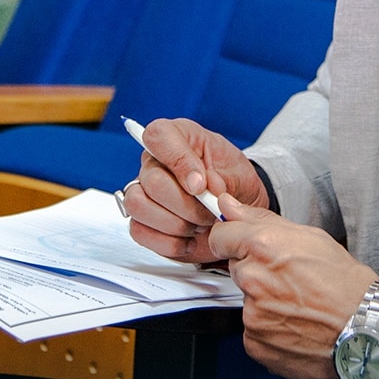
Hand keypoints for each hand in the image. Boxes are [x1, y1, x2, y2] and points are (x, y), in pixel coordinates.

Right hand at [124, 118, 268, 264]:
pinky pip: (140, 232)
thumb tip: (208, 186)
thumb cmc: (234, 184)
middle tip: (210, 212)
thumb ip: (225, 179)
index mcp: (178, 138)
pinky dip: (170, 242)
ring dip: (176, 223)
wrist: (236, 212)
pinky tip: (190, 240)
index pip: (158, 136)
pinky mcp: (142, 221)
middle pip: (152, 181)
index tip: (201, 185)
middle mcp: (155, 162)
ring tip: (200, 225)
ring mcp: (144, 192)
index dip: (179, 161)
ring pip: (138, 205)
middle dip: (186, 205)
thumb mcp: (240, 175)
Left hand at [209, 194, 377, 378]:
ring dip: (263, 302)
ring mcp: (252, 314)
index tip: (240, 244)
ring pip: (246, 301)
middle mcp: (253, 279)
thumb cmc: (345, 284)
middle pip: (237, 269)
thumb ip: (261, 220)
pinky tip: (294, 325)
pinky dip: (269, 329)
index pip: (220, 236)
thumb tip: (230, 206)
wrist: (366, 328)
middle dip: (256, 271)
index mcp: (263, 247)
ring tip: (297, 305)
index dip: (233, 239)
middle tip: (289, 279)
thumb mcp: (310, 237)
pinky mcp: (255, 343)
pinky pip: (253, 330)